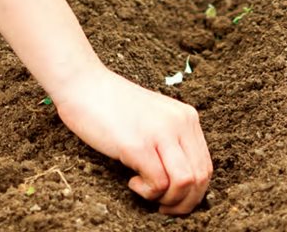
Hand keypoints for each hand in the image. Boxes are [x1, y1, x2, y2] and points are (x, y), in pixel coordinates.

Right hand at [52, 64, 212, 214]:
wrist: (81, 82)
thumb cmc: (111, 104)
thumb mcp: (153, 118)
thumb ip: (171, 141)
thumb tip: (183, 184)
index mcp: (186, 116)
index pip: (205, 167)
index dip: (193, 192)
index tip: (173, 199)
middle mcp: (179, 122)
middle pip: (199, 178)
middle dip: (183, 202)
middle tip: (161, 205)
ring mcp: (159, 132)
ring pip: (184, 183)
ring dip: (167, 199)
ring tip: (145, 190)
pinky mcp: (138, 144)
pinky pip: (158, 183)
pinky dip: (147, 192)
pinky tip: (132, 181)